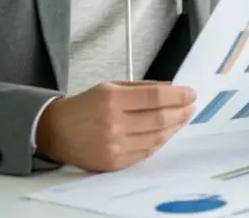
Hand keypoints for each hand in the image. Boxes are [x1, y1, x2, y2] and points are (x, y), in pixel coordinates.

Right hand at [35, 81, 196, 171]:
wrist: (57, 132)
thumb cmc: (85, 106)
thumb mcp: (110, 87)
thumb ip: (141, 88)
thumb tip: (171, 89)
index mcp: (112, 100)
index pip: (154, 97)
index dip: (177, 95)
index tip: (190, 93)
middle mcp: (114, 124)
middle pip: (159, 118)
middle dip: (181, 111)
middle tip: (191, 106)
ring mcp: (115, 146)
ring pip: (156, 138)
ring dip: (174, 127)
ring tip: (183, 118)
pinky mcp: (114, 163)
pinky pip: (146, 153)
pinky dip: (159, 142)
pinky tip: (167, 132)